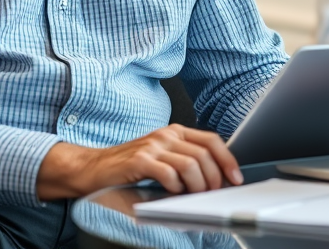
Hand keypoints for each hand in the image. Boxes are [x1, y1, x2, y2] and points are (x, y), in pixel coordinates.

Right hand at [36, 124, 242, 199]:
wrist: (93, 168)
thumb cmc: (128, 166)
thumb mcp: (161, 156)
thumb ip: (184, 160)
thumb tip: (215, 177)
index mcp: (174, 132)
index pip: (211, 141)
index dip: (227, 160)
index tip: (236, 178)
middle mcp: (165, 135)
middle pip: (204, 154)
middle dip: (214, 177)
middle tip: (212, 193)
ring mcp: (152, 146)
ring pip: (190, 164)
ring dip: (198, 185)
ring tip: (193, 195)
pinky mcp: (139, 161)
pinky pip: (168, 173)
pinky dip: (175, 187)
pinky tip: (171, 192)